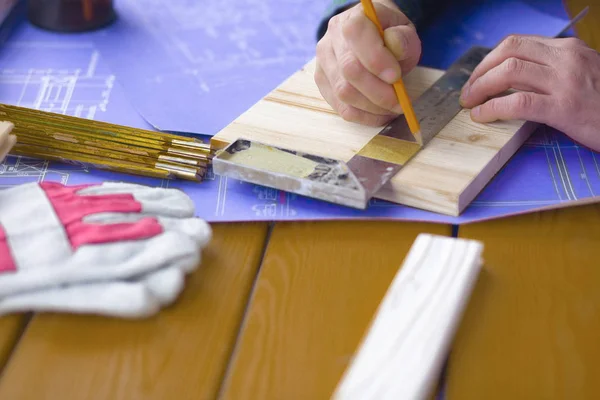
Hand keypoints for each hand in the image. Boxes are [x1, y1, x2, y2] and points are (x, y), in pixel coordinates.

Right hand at [314, 0, 420, 125]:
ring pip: (344, 93)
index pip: (357, 35)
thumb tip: (395, 46)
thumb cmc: (388, 36)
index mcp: (352, 19)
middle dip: (378, 92)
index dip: (376, 59)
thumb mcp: (403, 30)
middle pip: (350, 70)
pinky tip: (379, 114)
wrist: (370, 39)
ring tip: (392, 108)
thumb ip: (403, 38)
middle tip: (400, 102)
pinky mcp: (323, 83)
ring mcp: (323, 63)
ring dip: (372, 107)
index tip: (396, 77)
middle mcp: (331, 39)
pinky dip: (364, 117)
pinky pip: (341, 108)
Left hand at [460, 35, 599, 151]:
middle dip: (480, 71)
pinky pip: (518, 102)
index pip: (517, 43)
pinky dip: (493, 108)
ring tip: (470, 103)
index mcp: (568, 49)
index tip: (477, 77)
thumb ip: (552, 70)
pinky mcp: (565, 107)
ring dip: (481, 87)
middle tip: (468, 92)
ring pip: (509, 72)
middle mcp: (566, 59)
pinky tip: (482, 115)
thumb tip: (512, 78)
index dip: (489, 60)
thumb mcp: (581, 74)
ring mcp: (566, 81)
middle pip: (508, 52)